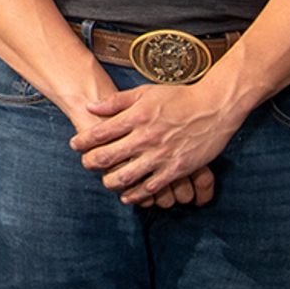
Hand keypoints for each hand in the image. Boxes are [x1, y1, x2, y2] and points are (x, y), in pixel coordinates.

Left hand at [71, 75, 247, 204]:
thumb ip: (117, 101)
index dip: (83, 141)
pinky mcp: (176, 168)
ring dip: (111, 182)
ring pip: (127, 176)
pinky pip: (151, 187)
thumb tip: (91, 106)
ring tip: (105, 181)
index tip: (75, 145)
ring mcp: (161, 154)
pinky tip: (128, 196)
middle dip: (91, 163)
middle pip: (109, 156)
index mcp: (137, 116)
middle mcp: (146, 137)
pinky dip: (137, 194)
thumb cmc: (180, 97)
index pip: (101, 132)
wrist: (214, 107)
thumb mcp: (146, 92)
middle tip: (86, 164)